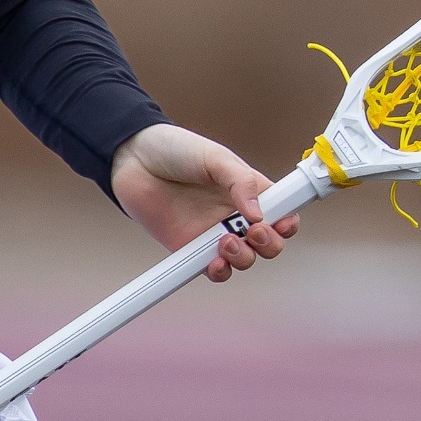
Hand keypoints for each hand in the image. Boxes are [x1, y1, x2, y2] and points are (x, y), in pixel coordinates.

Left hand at [110, 123, 298, 282]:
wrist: (132, 159)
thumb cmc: (175, 149)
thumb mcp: (213, 157)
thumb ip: (240, 181)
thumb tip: (258, 213)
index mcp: (249, 190)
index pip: (282, 213)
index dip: (288, 223)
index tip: (283, 223)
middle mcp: (235, 215)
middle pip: (269, 243)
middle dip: (270, 245)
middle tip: (254, 232)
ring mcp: (214, 233)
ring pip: (245, 260)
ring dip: (244, 258)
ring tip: (226, 242)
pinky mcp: (190, 248)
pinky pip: (213, 269)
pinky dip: (219, 271)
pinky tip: (215, 262)